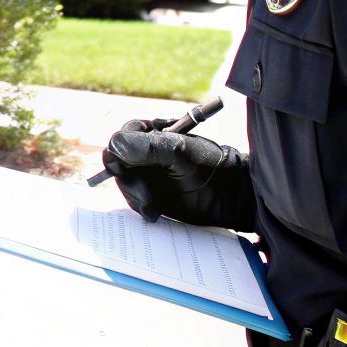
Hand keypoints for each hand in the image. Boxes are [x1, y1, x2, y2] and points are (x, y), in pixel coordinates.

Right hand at [100, 118, 255, 231]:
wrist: (232, 196)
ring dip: (135, 196)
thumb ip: (147, 146)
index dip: (119, 155)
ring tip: (153, 205)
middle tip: (145, 195)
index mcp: (151, 134)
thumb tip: (114, 146)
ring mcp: (148, 175)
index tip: (124, 170)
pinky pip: (133, 200)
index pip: (120, 140)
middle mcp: (146, 153)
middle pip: (116, 164)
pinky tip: (155, 212)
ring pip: (124, 184)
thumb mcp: (179, 151)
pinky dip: (141, 207)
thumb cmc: (210, 166)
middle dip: (128, 181)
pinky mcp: (152, 195)